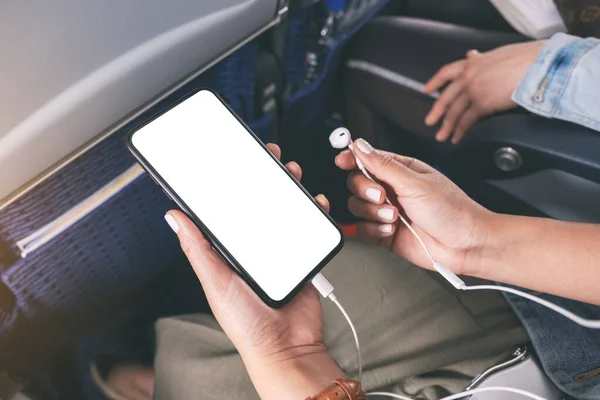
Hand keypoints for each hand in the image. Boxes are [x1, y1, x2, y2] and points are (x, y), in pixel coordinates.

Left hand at [165, 144, 342, 399]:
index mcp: (230, 249)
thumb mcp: (216, 281)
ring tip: (291, 172)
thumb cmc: (246, 321)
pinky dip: (314, 210)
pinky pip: (309, 226)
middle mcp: (255, 245)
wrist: (286, 346)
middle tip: (268, 156)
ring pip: (285, 209)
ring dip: (289, 187)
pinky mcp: (303, 254)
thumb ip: (198, 248)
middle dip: (265, 176)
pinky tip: (314, 201)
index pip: (228, 208)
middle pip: (259, 202)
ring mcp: (281, 248)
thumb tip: (174, 217)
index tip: (232, 159)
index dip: (229, 181)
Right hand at [336, 139, 492, 275]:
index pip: (367, 159)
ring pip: (358, 207)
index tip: (342, 161)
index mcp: (401, 171)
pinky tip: (391, 230)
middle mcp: (393, 190)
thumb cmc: (453, 211)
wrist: (465, 245)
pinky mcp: (385, 234)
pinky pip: (363, 229)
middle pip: (357, 183)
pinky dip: (374, 230)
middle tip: (381, 196)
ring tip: (394, 217)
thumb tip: (360, 146)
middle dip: (365, 190)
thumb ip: (383, 165)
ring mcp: (388, 212)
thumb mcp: (415, 182)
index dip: (351, 158)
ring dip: (372, 213)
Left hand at [424, 40, 543, 143]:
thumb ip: (482, 58)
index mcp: (472, 63)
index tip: (427, 90)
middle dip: (437, 111)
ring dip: (447, 126)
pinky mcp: (482, 103)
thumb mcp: (499, 54)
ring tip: (441, 137)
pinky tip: (457, 138)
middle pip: (446, 96)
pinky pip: (467, 120)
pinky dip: (460, 131)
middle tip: (429, 122)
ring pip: (455, 111)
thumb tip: (472, 55)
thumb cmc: (527, 58)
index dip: (435, 82)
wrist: (539, 65)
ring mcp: (474, 90)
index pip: (447, 72)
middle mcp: (469, 75)